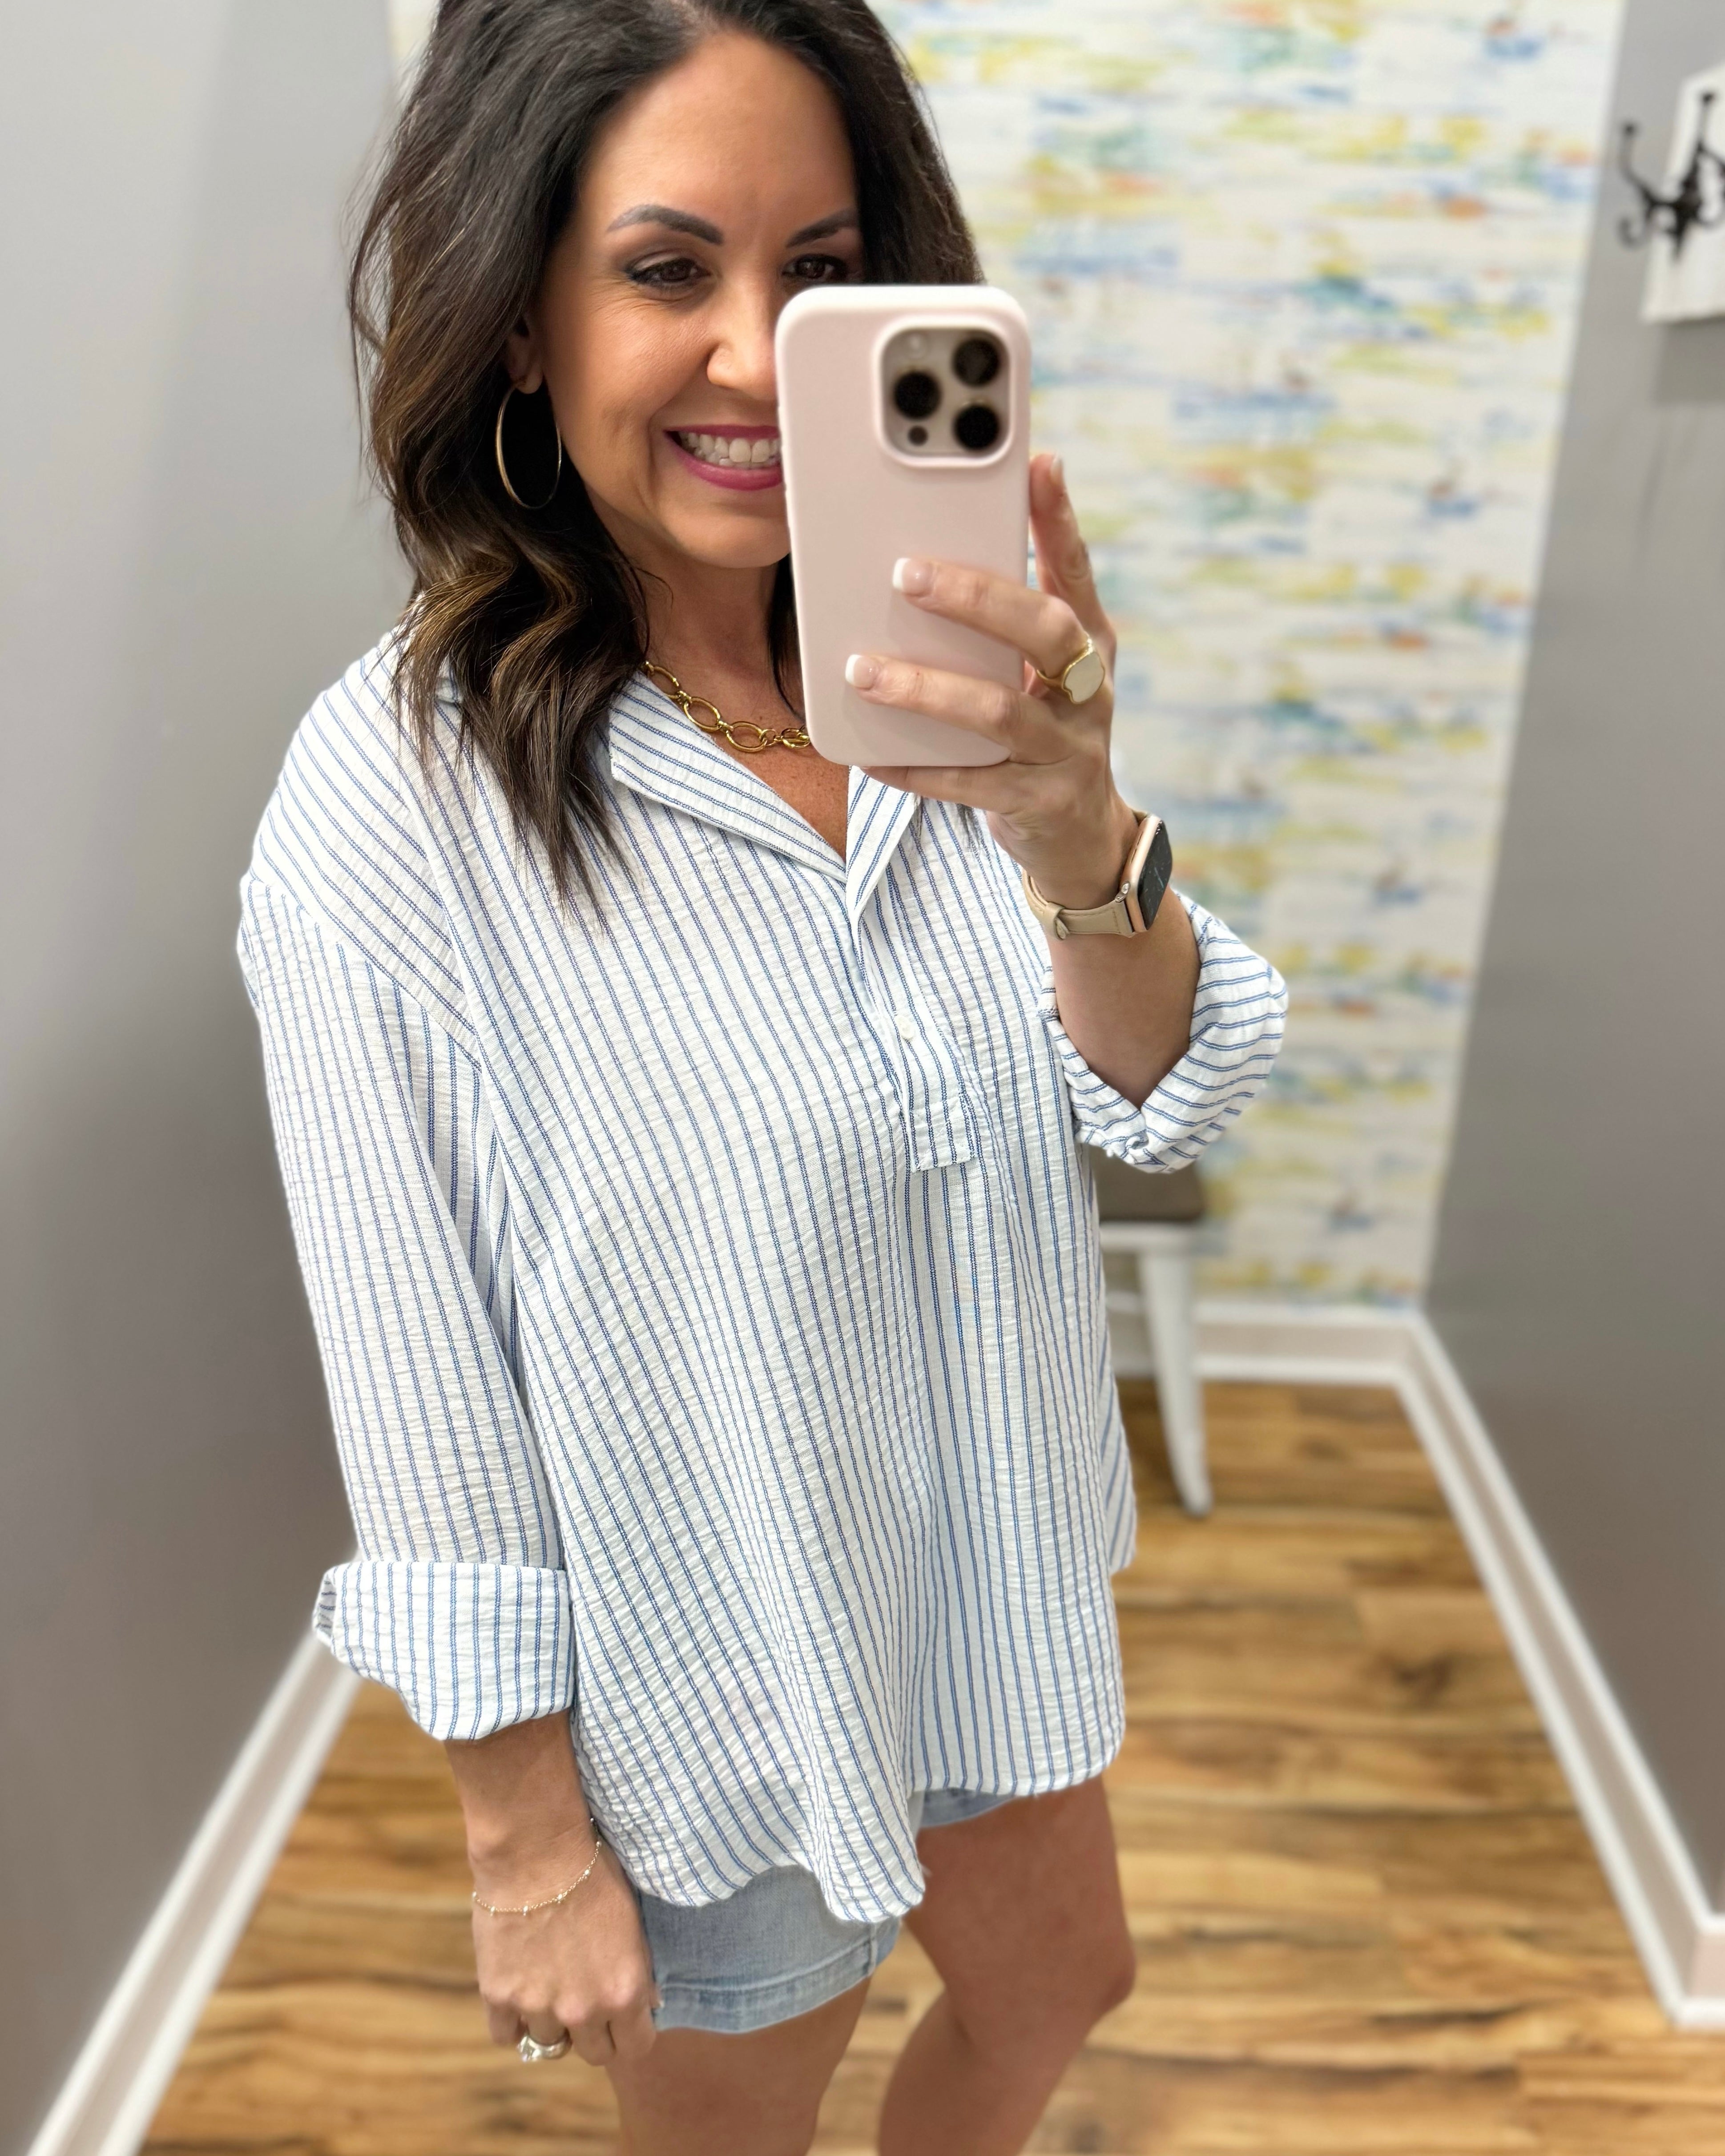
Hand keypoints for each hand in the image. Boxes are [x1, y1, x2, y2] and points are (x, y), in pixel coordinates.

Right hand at [471, 1833, 659, 2066]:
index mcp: (625, 1992)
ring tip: (548, 1986)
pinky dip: (512, 2021)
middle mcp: (584, 2011)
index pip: (636, 2047)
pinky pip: (507, 2035)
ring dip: (551, 2023)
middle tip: (585, 2003)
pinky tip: (519, 1994)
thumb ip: (638, 1970)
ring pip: (549, 2044)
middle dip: (593, 2033)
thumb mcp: (632, 1922)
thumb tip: (648, 2002)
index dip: (631, 2034)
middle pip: (594, 2054)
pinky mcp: (500, 1997)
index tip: (623, 2021)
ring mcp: (539, 2008)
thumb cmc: (593, 1875)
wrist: (537, 1852)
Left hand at [849, 451, 1137, 909]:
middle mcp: (1091, 693)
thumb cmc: (1045, 733)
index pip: (1078, 573)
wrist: (1082, 838)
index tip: (1038, 465)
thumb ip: (1008, 621)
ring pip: (999, 712)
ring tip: (863, 670)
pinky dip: (914, 769)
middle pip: (1047, 632)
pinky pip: (968, 784)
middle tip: (907, 573)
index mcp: (1093, 646)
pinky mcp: (1036, 804)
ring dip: (927, 689)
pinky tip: (867, 755)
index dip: (1061, 520)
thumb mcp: (1044, 673)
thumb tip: (938, 553)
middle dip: (978, 598)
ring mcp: (1068, 751)